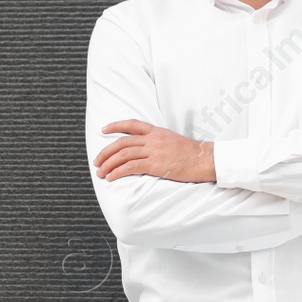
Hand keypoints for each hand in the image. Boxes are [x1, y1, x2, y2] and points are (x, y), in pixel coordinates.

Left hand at [94, 119, 214, 182]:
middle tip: (97, 161)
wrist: (204, 160)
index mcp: (157, 132)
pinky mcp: (155, 164)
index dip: (115, 126)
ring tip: (101, 173)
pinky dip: (117, 172)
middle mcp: (153, 139)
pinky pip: (130, 167)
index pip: (132, 124)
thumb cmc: (192, 154)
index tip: (104, 130)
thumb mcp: (174, 141)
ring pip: (123, 155)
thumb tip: (147, 150)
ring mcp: (153, 151)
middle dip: (106, 152)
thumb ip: (159, 142)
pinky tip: (111, 177)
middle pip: (122, 143)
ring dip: (108, 164)